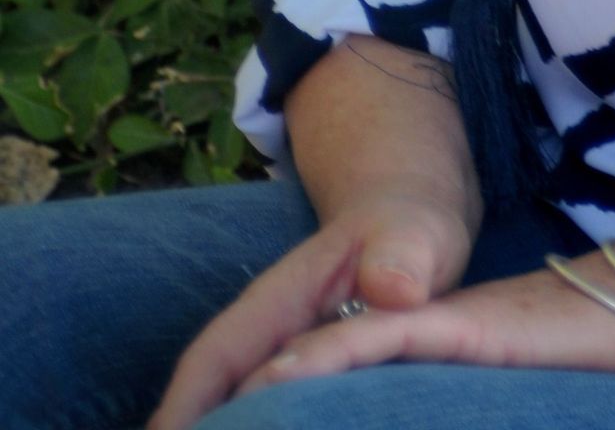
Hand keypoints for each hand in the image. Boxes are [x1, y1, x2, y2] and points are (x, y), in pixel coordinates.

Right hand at [148, 189, 474, 429]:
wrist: (412, 222)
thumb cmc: (412, 229)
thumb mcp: (415, 233)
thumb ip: (401, 256)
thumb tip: (392, 289)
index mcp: (280, 298)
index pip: (215, 357)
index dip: (183, 405)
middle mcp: (267, 331)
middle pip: (211, 392)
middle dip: (190, 429)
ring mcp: (281, 354)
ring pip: (234, 404)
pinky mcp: (302, 375)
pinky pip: (267, 409)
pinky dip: (252, 428)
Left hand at [224, 260, 614, 397]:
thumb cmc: (611, 366)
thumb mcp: (522, 409)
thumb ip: (473, 413)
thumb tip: (438, 426)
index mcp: (433, 359)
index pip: (339, 377)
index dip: (277, 408)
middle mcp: (424, 338)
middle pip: (319, 366)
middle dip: (251, 405)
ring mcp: (442, 327)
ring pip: (332, 354)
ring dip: (267, 385)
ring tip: (207, 416)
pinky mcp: (464, 327)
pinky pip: (378, 342)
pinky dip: (324, 361)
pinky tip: (280, 376)